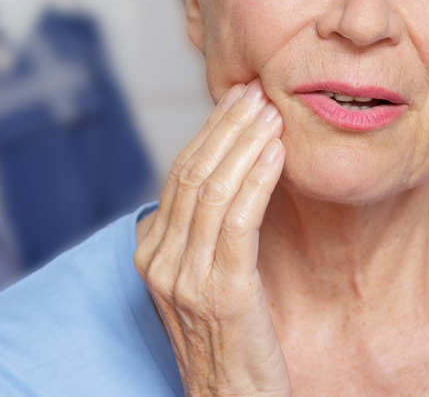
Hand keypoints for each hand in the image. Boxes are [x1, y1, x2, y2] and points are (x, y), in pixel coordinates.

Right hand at [134, 79, 290, 396]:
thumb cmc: (229, 337)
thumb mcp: (203, 277)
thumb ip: (204, 231)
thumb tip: (230, 173)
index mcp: (151, 252)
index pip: (178, 173)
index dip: (209, 131)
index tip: (238, 99)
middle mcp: (160, 260)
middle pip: (191, 173)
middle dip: (226, 126)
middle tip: (257, 91)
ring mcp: (185, 277)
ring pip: (212, 188)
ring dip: (245, 142)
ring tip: (272, 111)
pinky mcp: (222, 291)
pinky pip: (238, 219)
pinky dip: (258, 179)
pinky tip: (277, 153)